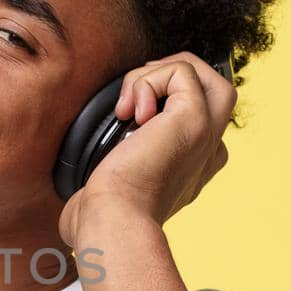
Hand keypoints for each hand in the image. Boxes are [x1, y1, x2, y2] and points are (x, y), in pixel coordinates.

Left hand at [58, 52, 234, 244]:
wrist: (111, 219)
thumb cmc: (101, 216)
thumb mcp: (110, 192)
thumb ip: (108, 183)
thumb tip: (77, 203)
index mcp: (193, 168)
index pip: (196, 119)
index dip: (163, 104)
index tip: (128, 120)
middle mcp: (207, 150)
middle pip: (212, 88)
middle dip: (170, 76)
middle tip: (134, 98)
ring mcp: (206, 133)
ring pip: (201, 73)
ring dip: (156, 74)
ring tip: (128, 105)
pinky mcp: (195, 119)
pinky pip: (182, 71)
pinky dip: (147, 79)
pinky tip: (129, 112)